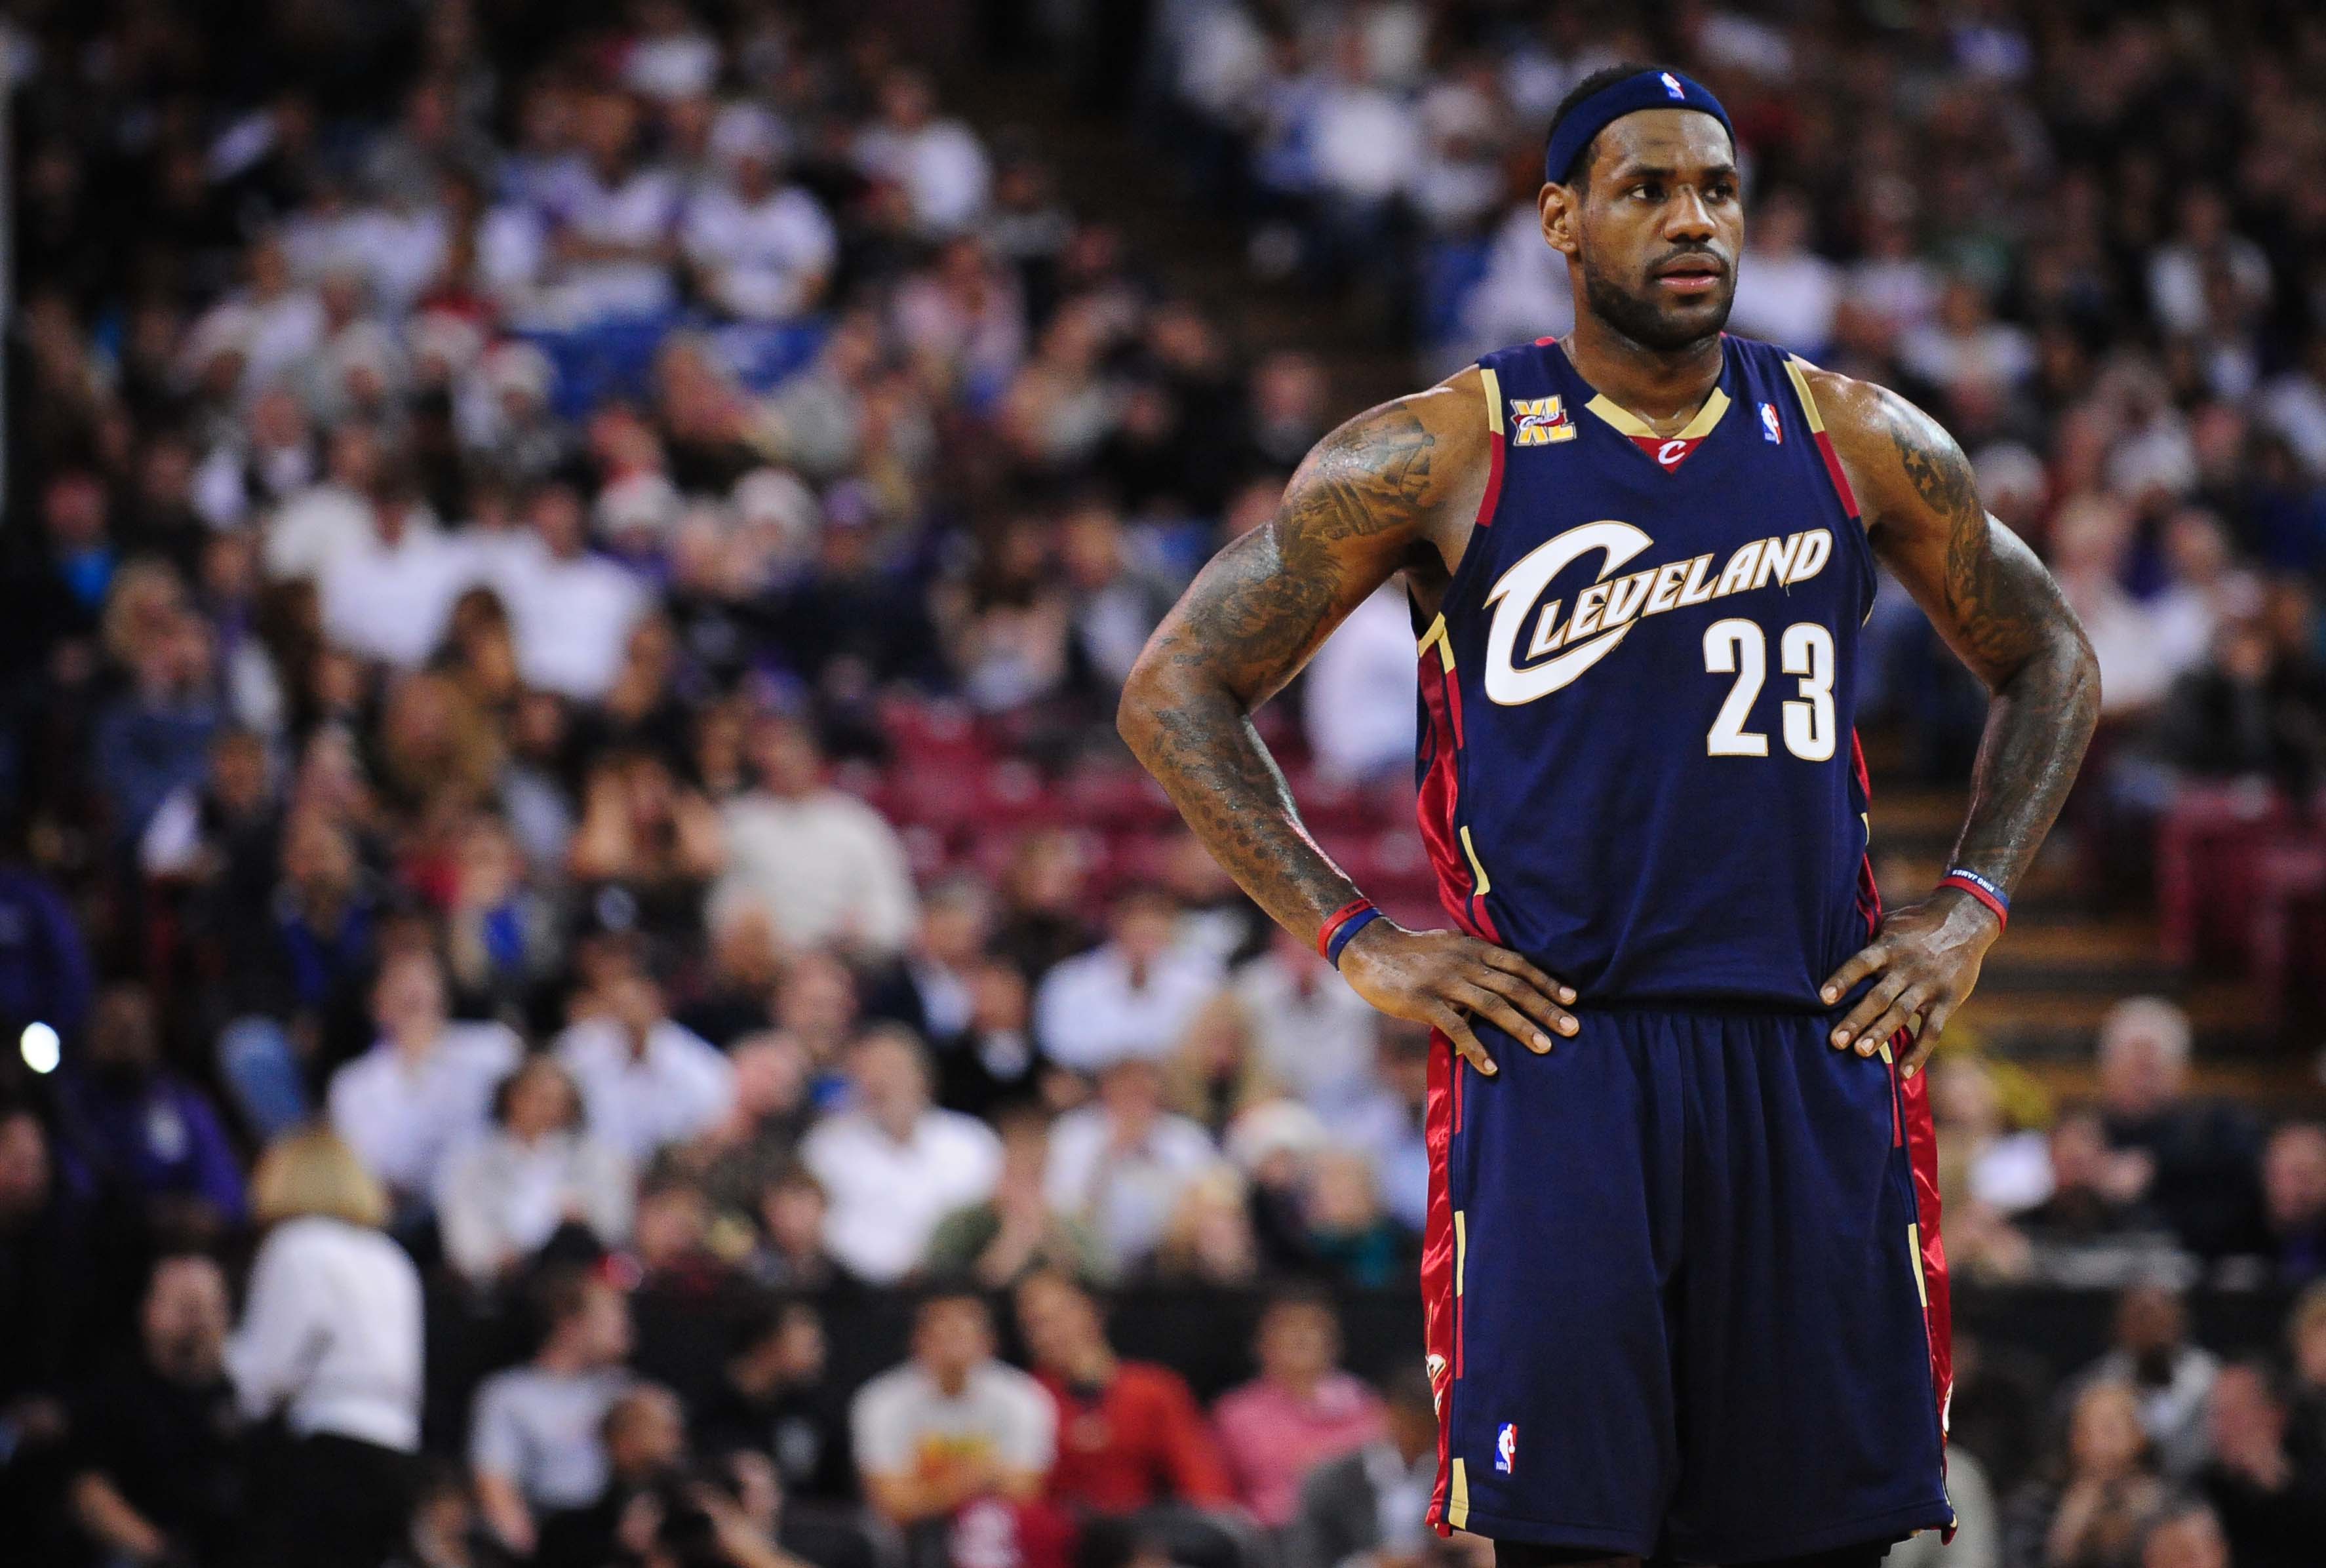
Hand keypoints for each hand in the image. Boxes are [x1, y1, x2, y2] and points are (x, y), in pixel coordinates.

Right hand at [1337, 922, 1577, 1076]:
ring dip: (1521, 1027)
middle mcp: (1465, 962)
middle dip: (1545, 1008)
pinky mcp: (1423, 1002)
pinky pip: (1456, 1027)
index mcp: (1473, 948)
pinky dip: (1476, 1047)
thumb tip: (1504, 976)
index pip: (1519, 965)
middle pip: (1513, 986)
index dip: (1547, 982)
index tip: (1572, 999)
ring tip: (1545, 1047)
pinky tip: (1491, 1067)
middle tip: (1573, 1029)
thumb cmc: (1411, 951)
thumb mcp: (1450, 945)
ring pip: (1492, 1005)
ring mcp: (1445, 982)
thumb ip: (1476, 958)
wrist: (1368, 948)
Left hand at [1820, 886, 2000, 1077]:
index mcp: (1889, 947)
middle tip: (1836, 1040)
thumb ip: (1867, 943)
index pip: (1861, 963)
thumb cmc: (1916, 925)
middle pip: (1879, 995)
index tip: (1823, 997)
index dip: (1843, 979)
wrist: (1965, 921)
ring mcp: (1928, 985)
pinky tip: (1904, 1072)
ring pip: (1902, 1013)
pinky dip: (1919, 1052)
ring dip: (1881, 1034)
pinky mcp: (1947, 1000)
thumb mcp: (1890, 925)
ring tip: (1861, 1052)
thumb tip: (1826, 953)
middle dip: (1857, 1019)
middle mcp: (1907, 967)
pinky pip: (1933, 1030)